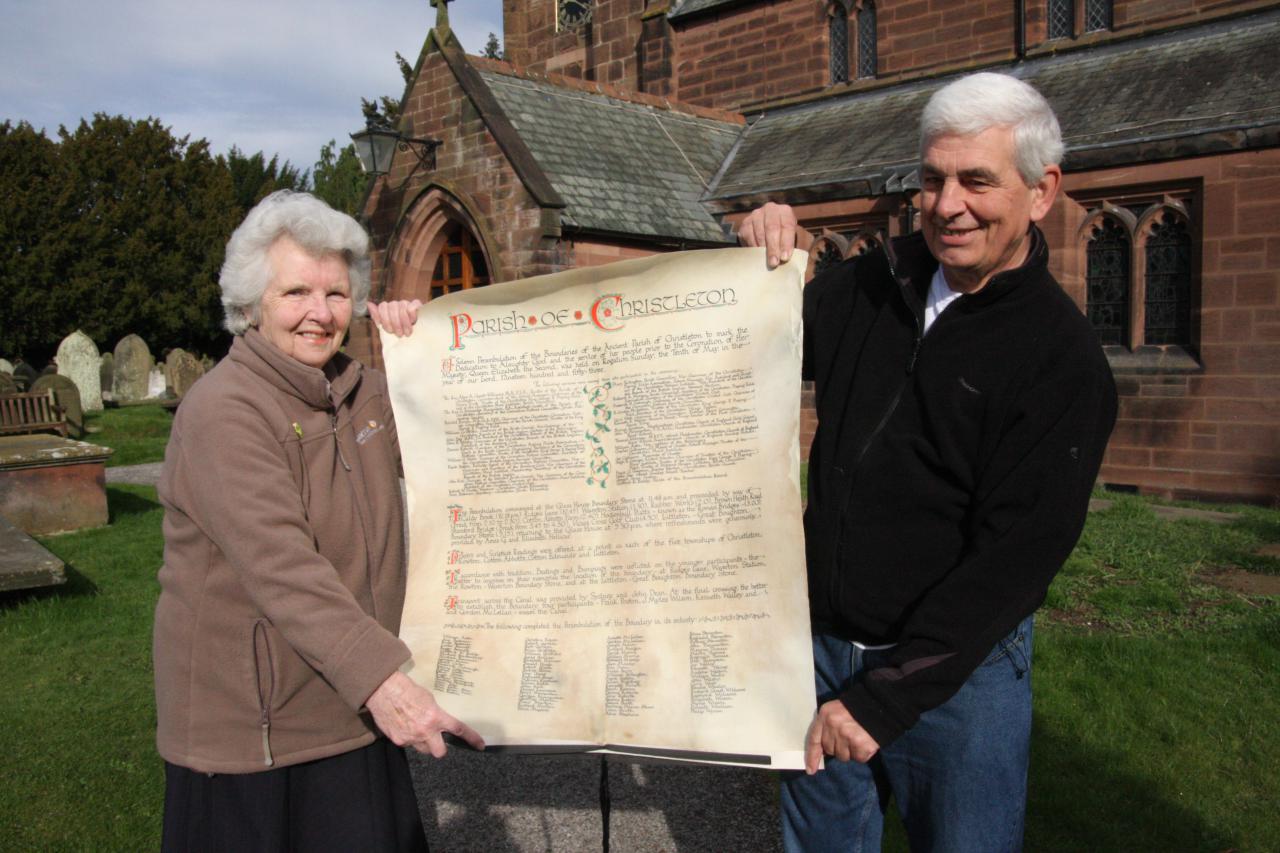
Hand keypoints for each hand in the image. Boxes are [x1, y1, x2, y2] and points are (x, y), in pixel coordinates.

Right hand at [365, 671, 484, 757]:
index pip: (459, 730)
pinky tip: (404, 726)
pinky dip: (408, 738)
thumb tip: (440, 724)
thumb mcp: (429, 699)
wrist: (384, 690)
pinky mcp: (398, 740)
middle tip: (436, 739)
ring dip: (423, 743)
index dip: (471, 739)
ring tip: (416, 728)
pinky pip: (408, 745)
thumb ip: (436, 715)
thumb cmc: (407, 690)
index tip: (480, 745)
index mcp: (436, 717)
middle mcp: (425, 731)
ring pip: (423, 750)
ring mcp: (411, 738)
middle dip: (440, 747)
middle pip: (440, 752)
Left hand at [368, 300, 421, 336]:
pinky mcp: (418, 307)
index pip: (383, 306)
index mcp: (389, 310)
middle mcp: (398, 305)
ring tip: (407, 332)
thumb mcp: (384, 330)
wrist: (412, 349)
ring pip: (402, 305)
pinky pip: (413, 305)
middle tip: (399, 334)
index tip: (389, 330)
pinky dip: (412, 314)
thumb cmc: (398, 340)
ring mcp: (408, 305)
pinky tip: (413, 322)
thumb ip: (377, 316)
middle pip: (392, 305)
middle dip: (394, 322)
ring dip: (404, 321)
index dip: (384, 318)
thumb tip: (368, 303)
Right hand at [737, 202, 813, 268]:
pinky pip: (748, 236)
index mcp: (785, 211)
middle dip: (773, 247)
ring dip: (762, 250)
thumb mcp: (794, 237)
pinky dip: (753, 247)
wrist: (767, 229)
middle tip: (774, 263)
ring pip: (759, 233)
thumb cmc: (784, 236)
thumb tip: (796, 259)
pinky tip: (757, 256)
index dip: (786, 242)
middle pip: (772, 228)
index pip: (787, 226)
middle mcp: (770, 209)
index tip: (785, 257)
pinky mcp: (745, 223)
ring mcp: (756, 214)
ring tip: (766, 263)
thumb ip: (797, 245)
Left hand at [804, 699, 878, 773]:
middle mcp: (834, 725)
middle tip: (848, 737)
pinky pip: (858, 758)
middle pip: (830, 750)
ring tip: (857, 737)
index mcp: (825, 715)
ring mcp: (847, 735)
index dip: (812, 756)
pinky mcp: (861, 744)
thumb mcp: (835, 711)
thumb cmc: (855, 709)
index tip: (811, 770)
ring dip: (850, 751)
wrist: (879, 705)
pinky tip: (866, 741)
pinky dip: (862, 753)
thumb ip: (827, 727)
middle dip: (838, 748)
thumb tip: (823, 751)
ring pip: (843, 756)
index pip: (814, 740)